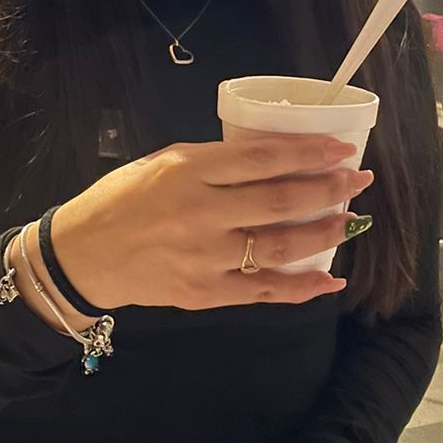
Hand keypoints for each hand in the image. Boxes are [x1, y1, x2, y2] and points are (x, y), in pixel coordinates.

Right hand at [51, 136, 373, 311]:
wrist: (84, 255)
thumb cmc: (124, 199)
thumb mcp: (164, 162)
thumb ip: (217, 163)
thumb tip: (277, 160)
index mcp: (189, 171)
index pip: (263, 158)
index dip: (309, 154)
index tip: (343, 150)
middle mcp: (201, 213)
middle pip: (281, 201)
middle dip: (329, 190)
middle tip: (359, 182)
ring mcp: (205, 257)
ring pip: (280, 246)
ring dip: (324, 234)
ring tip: (350, 222)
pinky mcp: (205, 293)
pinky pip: (264, 290)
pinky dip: (302, 288)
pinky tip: (330, 280)